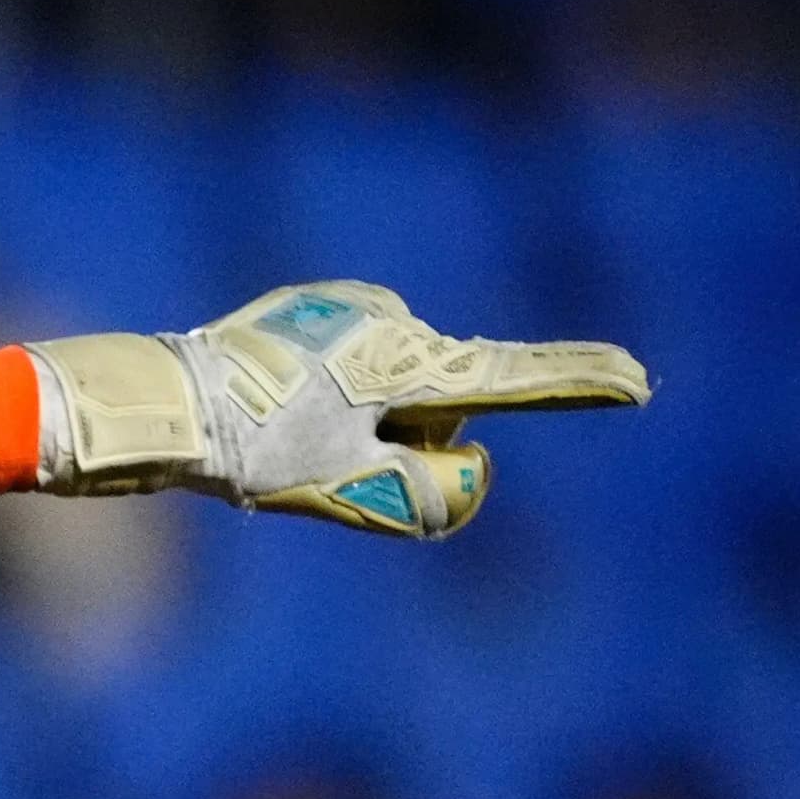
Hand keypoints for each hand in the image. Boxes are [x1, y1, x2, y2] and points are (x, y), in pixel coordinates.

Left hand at [32, 281, 648, 536]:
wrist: (161, 400)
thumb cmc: (251, 447)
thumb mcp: (347, 485)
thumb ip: (426, 488)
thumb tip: (465, 471)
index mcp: (408, 361)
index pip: (513, 378)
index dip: (577, 384)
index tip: (638, 379)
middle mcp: (391, 322)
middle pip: (437, 399)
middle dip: (405, 436)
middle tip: (319, 458)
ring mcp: (350, 310)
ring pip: (390, 386)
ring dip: (360, 419)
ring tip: (284, 433)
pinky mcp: (313, 310)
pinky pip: (348, 369)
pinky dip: (329, 398)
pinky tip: (272, 409)